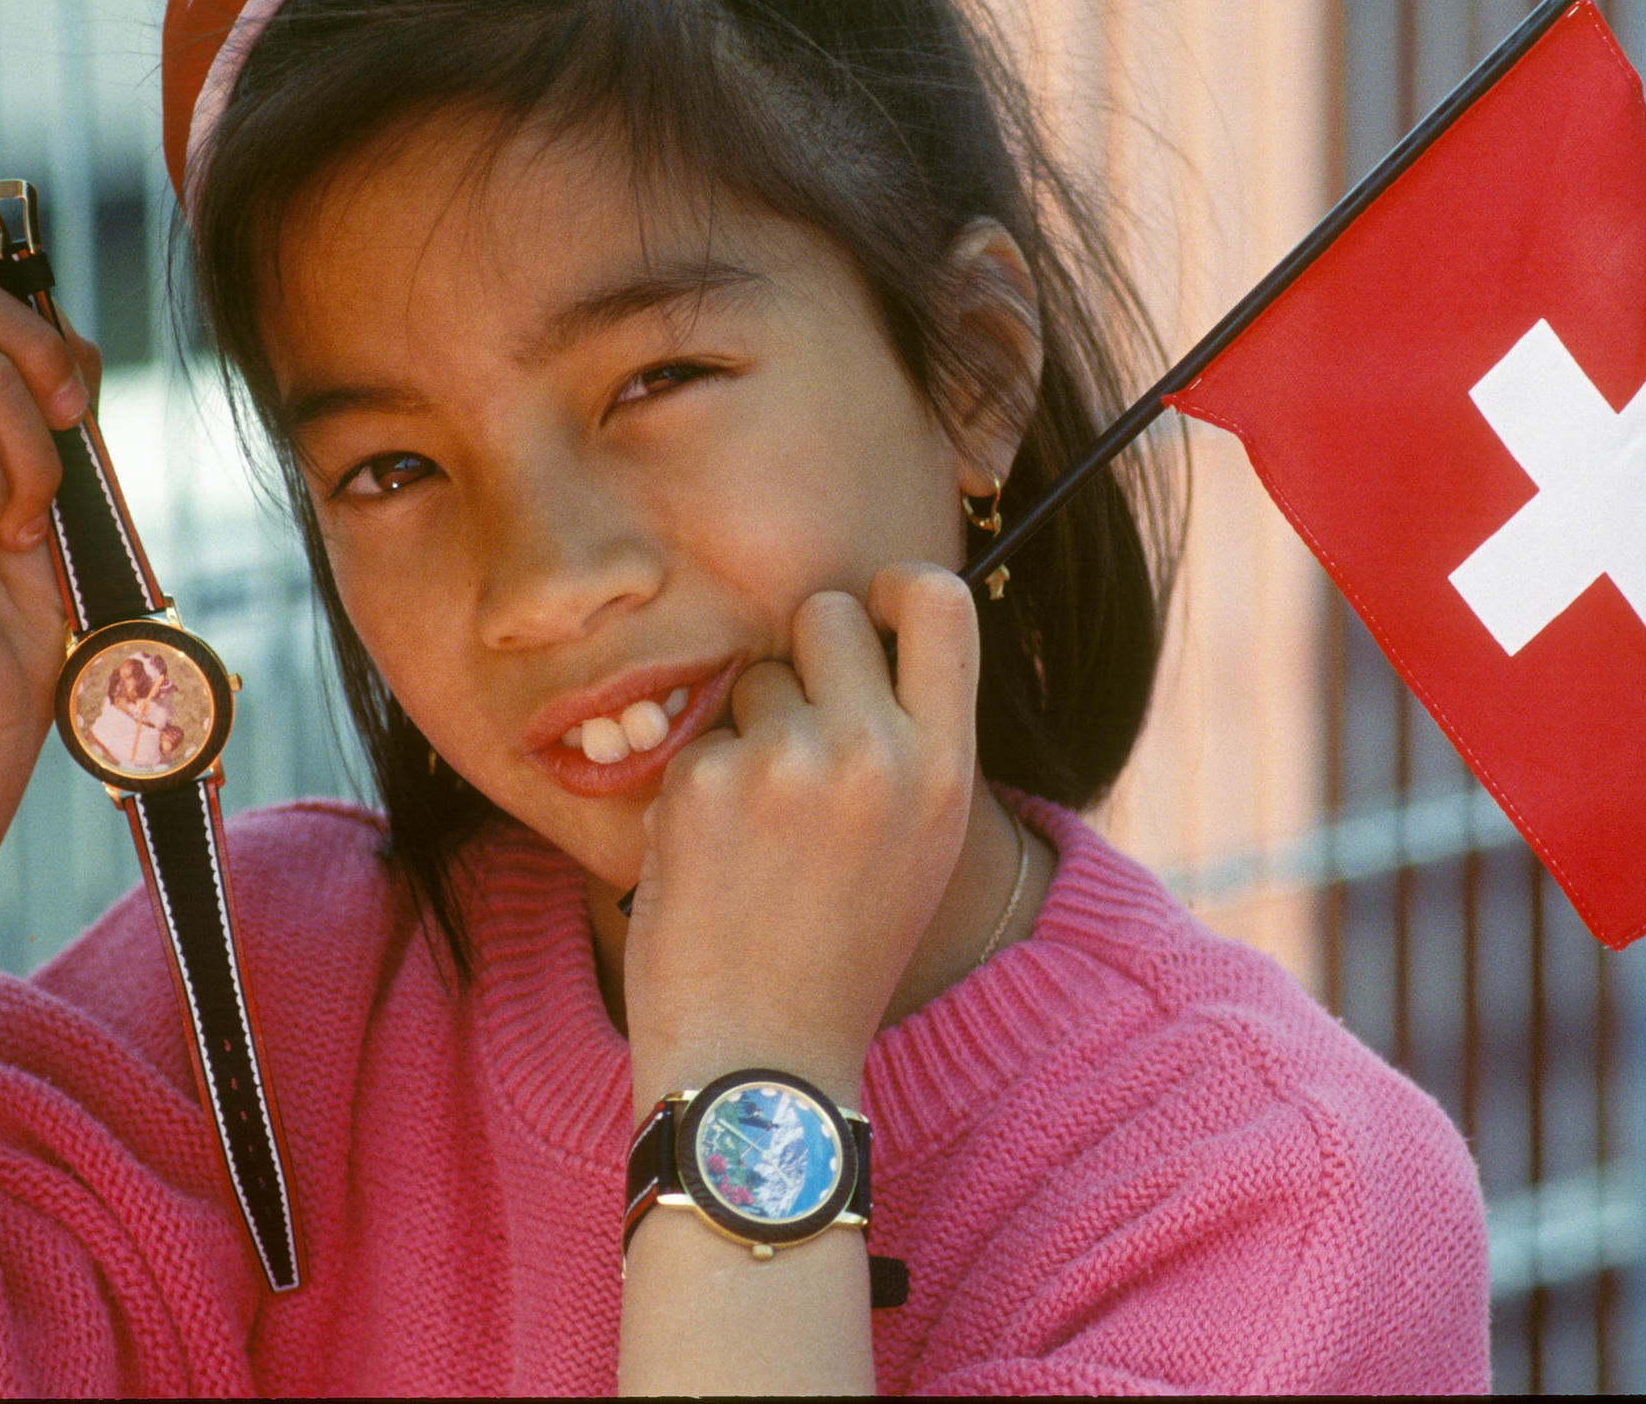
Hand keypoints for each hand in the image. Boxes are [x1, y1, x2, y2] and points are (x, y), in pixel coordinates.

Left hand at [619, 563, 980, 1108]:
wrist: (761, 1057)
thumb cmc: (840, 951)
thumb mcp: (920, 842)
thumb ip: (909, 738)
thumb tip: (867, 633)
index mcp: (945, 764)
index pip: (939, 599)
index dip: (893, 589)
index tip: (868, 613)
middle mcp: (877, 751)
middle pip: (828, 613)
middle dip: (803, 659)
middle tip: (796, 738)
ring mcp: (788, 763)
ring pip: (754, 677)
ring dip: (749, 730)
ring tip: (761, 831)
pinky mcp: (707, 783)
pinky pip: (700, 740)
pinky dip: (700, 790)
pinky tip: (717, 863)